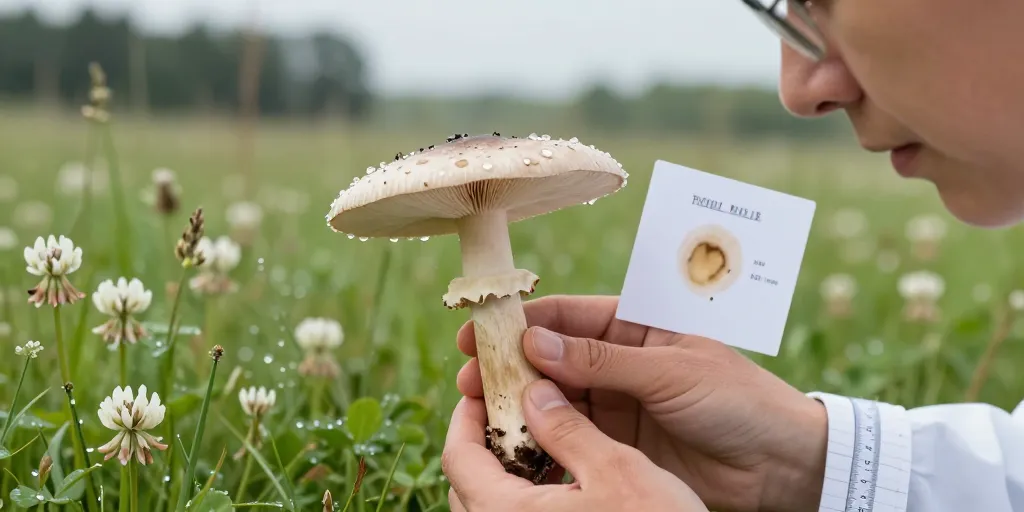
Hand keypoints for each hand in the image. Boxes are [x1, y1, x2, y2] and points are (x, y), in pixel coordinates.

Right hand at [455, 295, 828, 511]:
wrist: (782, 465)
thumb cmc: (739, 401)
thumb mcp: (670, 371)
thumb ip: (602, 360)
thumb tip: (535, 341)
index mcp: (638, 327)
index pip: (569, 315)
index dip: (522, 320)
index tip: (481, 329)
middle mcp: (620, 362)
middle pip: (552, 358)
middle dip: (509, 365)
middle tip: (468, 377)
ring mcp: (617, 405)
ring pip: (555, 399)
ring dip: (519, 403)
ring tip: (480, 411)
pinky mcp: (618, 446)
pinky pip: (570, 437)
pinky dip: (541, 438)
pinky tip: (515, 442)